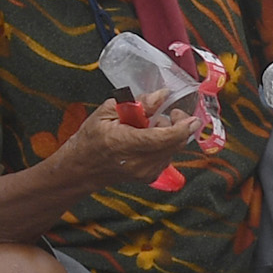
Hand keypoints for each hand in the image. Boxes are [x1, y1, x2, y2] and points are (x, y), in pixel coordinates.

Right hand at [50, 101, 209, 192]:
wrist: (80, 169)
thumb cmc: (90, 139)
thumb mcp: (107, 112)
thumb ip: (138, 104)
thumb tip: (162, 95)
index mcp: (127, 144)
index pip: (166, 137)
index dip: (184, 126)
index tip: (192, 116)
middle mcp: (140, 162)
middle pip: (175, 143)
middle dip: (178, 126)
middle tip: (168, 114)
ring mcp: (146, 172)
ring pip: (174, 149)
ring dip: (170, 135)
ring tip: (150, 126)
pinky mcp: (149, 177)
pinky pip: (167, 156)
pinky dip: (164, 144)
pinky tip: (149, 139)